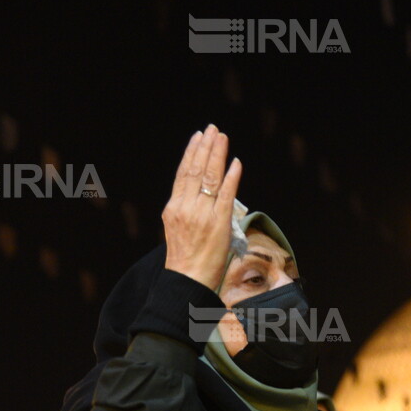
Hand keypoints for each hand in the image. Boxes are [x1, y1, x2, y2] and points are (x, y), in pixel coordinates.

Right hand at [162, 125, 242, 290]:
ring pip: (210, 177)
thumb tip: (199, 196)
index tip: (198, 137)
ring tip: (222, 138)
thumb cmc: (185, 260)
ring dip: (218, 155)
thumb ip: (187, 210)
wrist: (187, 280)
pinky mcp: (219, 223)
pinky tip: (236, 163)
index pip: (184, 173)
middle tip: (213, 129)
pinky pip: (227, 195)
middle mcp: (186, 207)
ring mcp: (202, 214)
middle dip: (206, 147)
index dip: (192, 153)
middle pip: (196, 170)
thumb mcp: (178, 229)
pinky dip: (232, 177)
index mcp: (174, 207)